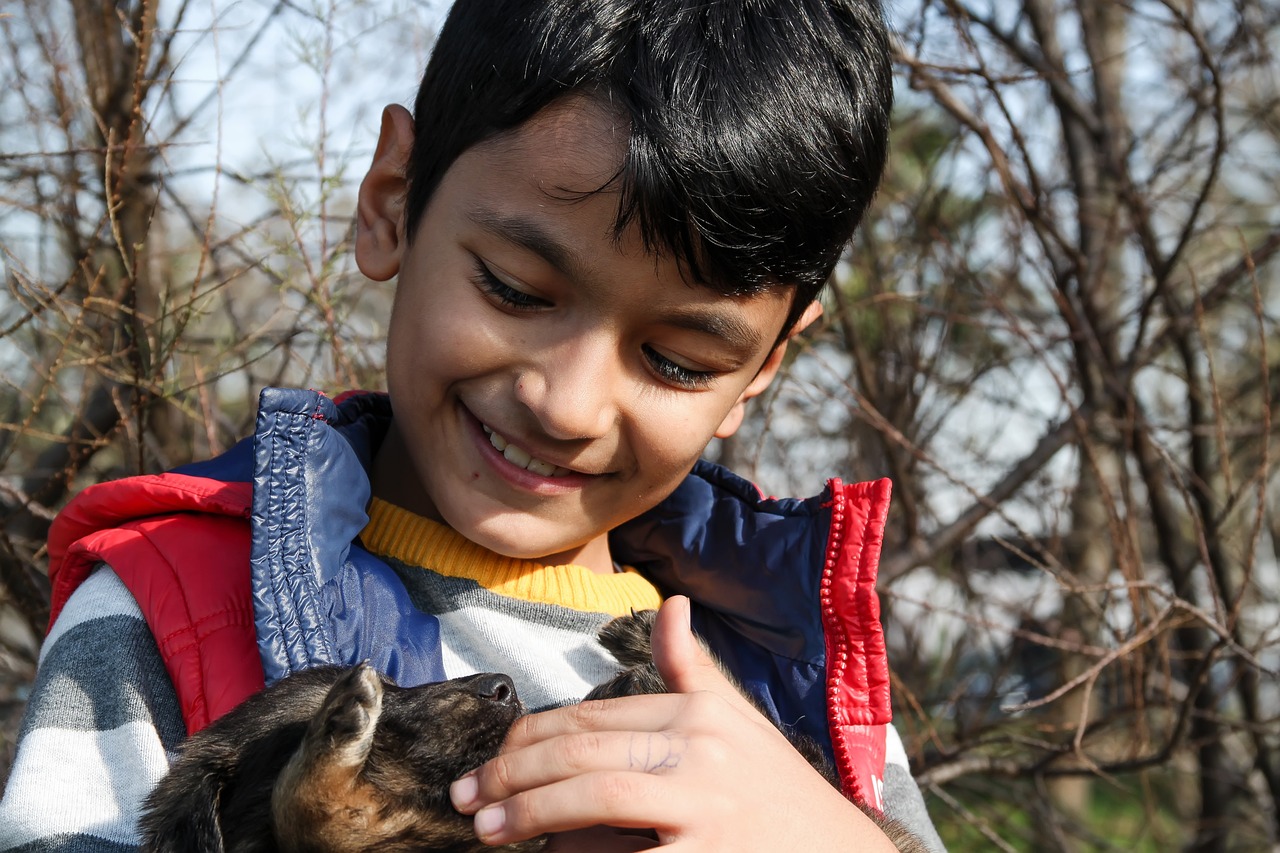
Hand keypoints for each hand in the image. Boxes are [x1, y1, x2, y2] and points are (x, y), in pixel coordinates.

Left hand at [449, 595, 898, 850]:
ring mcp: (706, 804)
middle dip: (511, 773)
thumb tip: (670, 604)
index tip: (491, 759)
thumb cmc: (779, 794)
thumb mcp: (738, 723)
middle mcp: (701, 748)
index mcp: (698, 713)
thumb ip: (692, 669)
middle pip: (581, 750)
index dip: (529, 737)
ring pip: (592, 794)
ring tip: (486, 829)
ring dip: (526, 811)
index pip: (592, 717)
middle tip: (466, 796)